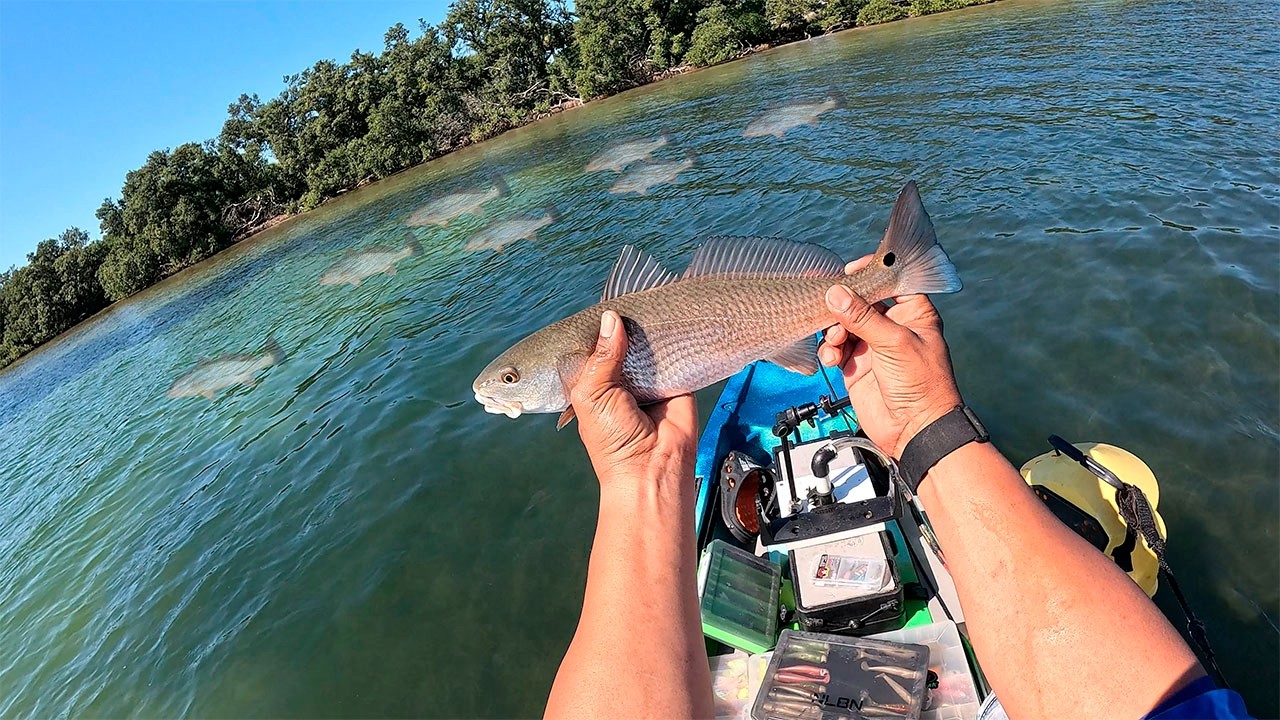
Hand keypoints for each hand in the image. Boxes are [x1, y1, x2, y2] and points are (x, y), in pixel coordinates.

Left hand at [570, 310, 697, 494]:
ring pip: (649, 344)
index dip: (598, 328)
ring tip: (652, 305)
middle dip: (626, 326)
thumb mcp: (593, 393)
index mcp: (594, 381)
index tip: (604, 305)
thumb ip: (602, 356)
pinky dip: (674, 340)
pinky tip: (673, 320)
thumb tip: (612, 319)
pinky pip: (675, 352)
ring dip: (650, 330)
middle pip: (623, 341)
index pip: (594, 347)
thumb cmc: (612, 439)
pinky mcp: (676, 378)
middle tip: (630, 299)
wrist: (652, 468)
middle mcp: (622, 377)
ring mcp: (650, 377)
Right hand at [818, 258, 962, 457]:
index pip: (890, 282)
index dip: (869, 274)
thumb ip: (862, 316)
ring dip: (833, 330)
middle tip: (830, 307)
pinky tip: (831, 358)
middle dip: (843, 305)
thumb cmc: (922, 384)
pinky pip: (835, 349)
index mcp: (913, 313)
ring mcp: (872, 345)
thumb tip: (836, 293)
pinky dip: (829, 350)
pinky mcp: (855, 365)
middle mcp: (892, 326)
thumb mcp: (894, 343)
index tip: (848, 272)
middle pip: (860, 302)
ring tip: (835, 340)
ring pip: (843, 324)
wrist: (914, 429)